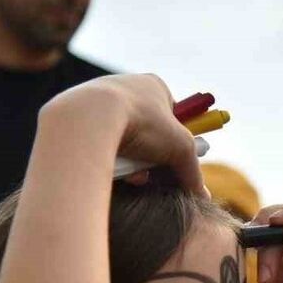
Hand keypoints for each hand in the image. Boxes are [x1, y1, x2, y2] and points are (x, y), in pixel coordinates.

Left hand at [41, 74, 204, 193]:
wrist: (89, 118)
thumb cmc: (142, 123)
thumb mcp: (180, 149)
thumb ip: (193, 172)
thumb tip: (202, 196)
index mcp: (154, 86)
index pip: (173, 116)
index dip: (177, 140)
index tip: (176, 159)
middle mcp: (127, 87)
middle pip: (148, 131)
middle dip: (153, 157)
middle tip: (153, 173)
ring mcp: (100, 99)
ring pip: (124, 139)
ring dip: (133, 161)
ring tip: (132, 174)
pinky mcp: (79, 114)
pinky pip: (101, 141)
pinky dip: (109, 157)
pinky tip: (112, 168)